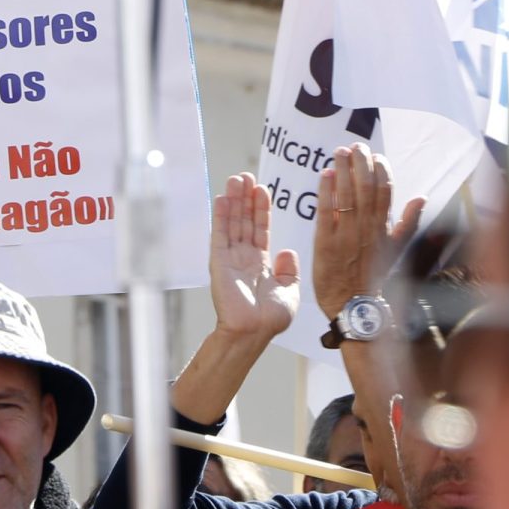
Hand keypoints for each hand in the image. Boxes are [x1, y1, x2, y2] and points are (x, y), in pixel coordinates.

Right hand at [209, 172, 299, 343]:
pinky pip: (219, 235)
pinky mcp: (219, 262)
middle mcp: (243, 258)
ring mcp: (230, 259)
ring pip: (232, 223)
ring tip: (235, 179)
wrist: (254, 332)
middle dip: (245, 198)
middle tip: (246, 176)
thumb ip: (290, 271)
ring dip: (233, 201)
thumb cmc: (270, 319)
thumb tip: (288, 252)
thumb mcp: (289, 292)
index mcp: (260, 264)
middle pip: (244, 221)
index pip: (261, 229)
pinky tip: (222, 199)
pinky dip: (220, 216)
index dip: (261, 209)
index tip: (262, 189)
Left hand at [311, 144, 422, 320]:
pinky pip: (327, 212)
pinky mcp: (326, 244)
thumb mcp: (395, 251)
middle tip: (355, 146)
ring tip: (339, 152)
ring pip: (348, 196)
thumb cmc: (373, 281)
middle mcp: (367, 230)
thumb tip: (421, 198)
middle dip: (361, 164)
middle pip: (366, 189)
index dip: (381, 171)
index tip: (376, 156)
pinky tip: (325, 174)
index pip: (385, 193)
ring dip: (344, 171)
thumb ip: (406, 224)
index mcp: (383, 230)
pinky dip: (327, 191)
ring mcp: (347, 236)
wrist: (356, 309)